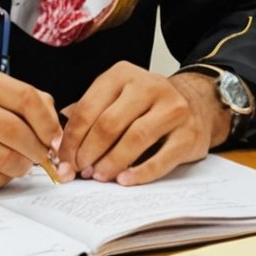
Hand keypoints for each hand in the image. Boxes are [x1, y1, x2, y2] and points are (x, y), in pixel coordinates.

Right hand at [0, 64, 60, 189]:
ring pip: (5, 162)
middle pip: (16, 134)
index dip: (49, 123)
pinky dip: (0, 178)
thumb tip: (55, 127)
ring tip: (19, 160)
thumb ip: (20, 97)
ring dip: (21, 166)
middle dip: (38, 150)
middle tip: (43, 155)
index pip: (25, 99)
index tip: (56, 137)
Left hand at [58, 63, 220, 185]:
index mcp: (123, 75)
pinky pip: (161, 157)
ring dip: (111, 163)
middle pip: (109, 124)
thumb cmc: (146, 106)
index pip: (88, 109)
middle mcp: (149, 86)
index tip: (64, 161)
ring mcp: (173, 108)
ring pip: (134, 138)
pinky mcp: (189, 133)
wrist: (195, 103)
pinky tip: (125, 180)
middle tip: (80, 171)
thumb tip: (60, 149)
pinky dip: (140, 172)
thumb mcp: (116, 98)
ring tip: (100, 176)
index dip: (71, 139)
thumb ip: (89, 117)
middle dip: (88, 153)